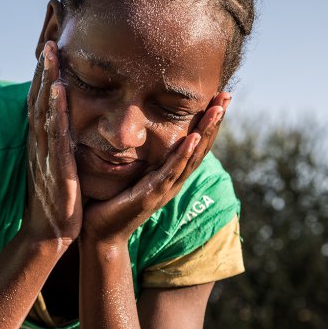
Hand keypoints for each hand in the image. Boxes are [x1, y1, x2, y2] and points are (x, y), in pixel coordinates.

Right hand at [23, 41, 82, 247]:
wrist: (51, 233)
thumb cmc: (57, 200)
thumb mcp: (57, 165)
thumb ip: (59, 143)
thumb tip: (65, 123)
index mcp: (41, 142)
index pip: (40, 102)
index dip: (42, 75)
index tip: (49, 47)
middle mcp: (39, 143)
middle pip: (38, 98)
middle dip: (43, 69)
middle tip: (49, 38)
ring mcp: (45, 154)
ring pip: (44, 110)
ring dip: (47, 80)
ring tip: (51, 53)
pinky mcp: (56, 167)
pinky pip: (55, 133)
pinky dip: (56, 110)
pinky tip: (60, 90)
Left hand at [81, 92, 231, 245]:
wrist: (100, 233)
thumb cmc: (110, 201)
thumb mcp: (128, 172)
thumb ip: (137, 153)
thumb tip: (131, 125)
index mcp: (169, 173)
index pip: (195, 143)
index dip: (208, 121)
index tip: (218, 96)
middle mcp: (173, 180)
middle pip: (201, 147)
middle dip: (214, 121)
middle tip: (227, 95)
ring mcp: (165, 188)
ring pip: (192, 157)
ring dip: (206, 132)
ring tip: (217, 110)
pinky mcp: (152, 196)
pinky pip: (171, 172)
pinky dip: (183, 155)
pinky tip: (192, 138)